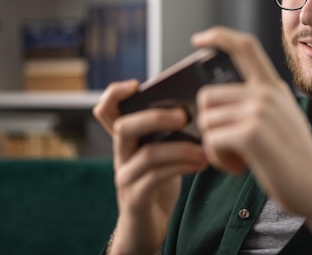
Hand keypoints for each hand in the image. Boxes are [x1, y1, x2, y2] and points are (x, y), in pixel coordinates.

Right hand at [93, 81, 207, 252]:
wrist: (148, 226)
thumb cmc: (158, 184)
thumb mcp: (161, 154)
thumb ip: (170, 133)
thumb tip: (200, 107)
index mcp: (126, 141)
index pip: (106, 112)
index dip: (114, 94)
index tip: (136, 84)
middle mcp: (121, 156)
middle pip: (124, 127)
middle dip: (155, 118)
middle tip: (184, 116)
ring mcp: (125, 178)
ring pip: (147, 154)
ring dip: (180, 149)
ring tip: (205, 149)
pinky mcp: (135, 198)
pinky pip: (156, 178)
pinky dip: (181, 168)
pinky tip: (200, 165)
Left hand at [192, 27, 311, 254]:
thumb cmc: (295, 159)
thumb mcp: (282, 118)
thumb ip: (258, 102)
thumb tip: (217, 100)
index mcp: (273, 86)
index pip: (244, 45)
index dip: (218, 36)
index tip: (198, 40)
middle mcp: (266, 93)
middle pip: (208, 96)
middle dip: (209, 125)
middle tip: (230, 147)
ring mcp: (259, 111)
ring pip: (206, 121)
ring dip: (214, 146)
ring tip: (238, 159)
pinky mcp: (251, 134)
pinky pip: (212, 140)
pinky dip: (218, 159)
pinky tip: (238, 168)